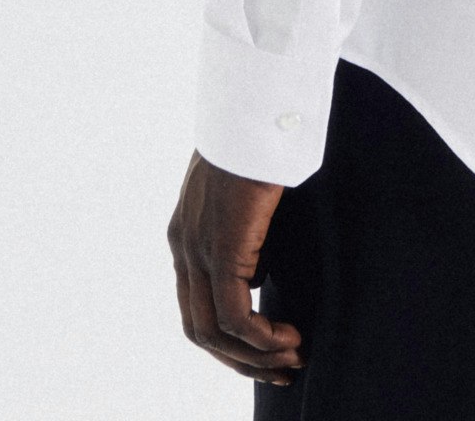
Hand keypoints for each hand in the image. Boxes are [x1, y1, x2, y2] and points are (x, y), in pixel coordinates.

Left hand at [168, 148, 304, 387]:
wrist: (258, 104)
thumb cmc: (262, 136)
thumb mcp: (246, 193)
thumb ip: (243, 231)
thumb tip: (259, 270)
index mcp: (185, 232)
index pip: (195, 306)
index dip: (228, 340)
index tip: (266, 351)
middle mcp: (182, 245)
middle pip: (198, 330)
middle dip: (241, 359)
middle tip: (281, 370)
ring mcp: (196, 247)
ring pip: (213, 332)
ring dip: (254, 355)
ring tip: (292, 358)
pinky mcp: (220, 246)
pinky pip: (233, 315)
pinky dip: (260, 337)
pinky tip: (289, 335)